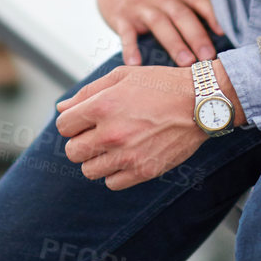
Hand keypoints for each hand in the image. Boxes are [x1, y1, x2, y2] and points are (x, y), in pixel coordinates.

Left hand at [54, 59, 241, 188]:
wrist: (199, 102)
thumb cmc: (159, 85)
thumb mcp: (122, 77)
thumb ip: (87, 92)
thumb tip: (61, 108)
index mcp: (102, 106)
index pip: (64, 126)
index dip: (72, 122)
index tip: (85, 120)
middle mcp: (111, 133)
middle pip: (72, 151)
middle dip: (81, 142)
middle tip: (99, 133)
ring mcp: (127, 155)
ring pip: (89, 170)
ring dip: (96, 160)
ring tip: (113, 146)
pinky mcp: (143, 171)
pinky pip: (111, 183)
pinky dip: (114, 173)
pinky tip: (126, 157)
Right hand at [86, 0, 222, 66]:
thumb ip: (194, 1)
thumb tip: (221, 27)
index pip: (200, 0)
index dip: (213, 15)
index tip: (225, 33)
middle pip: (182, 15)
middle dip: (197, 36)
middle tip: (209, 57)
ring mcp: (141, 6)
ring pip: (160, 24)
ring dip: (174, 43)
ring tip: (186, 62)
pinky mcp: (121, 16)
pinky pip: (127, 34)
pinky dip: (130, 48)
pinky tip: (135, 64)